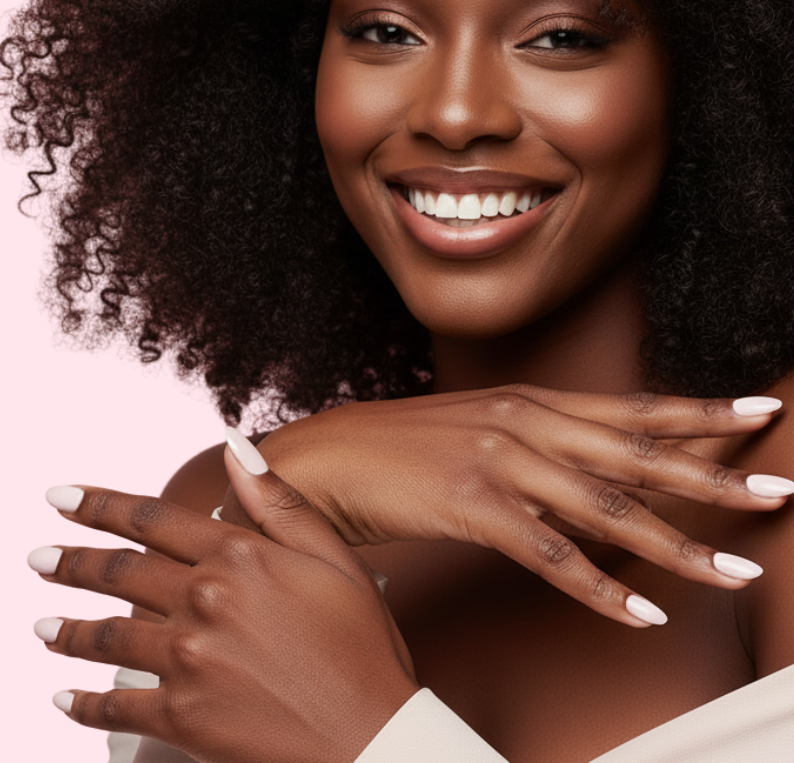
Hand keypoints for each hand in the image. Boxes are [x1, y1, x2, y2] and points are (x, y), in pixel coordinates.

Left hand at [28, 455, 419, 762]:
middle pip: (118, 574)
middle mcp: (204, 602)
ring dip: (67, 631)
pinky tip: (63, 699)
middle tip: (38, 557)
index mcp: (240, 557)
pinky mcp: (179, 718)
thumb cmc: (361, 643)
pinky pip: (113, 708)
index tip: (61, 496)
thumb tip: (235, 447)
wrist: (369, 735)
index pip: (153, 521)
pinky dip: (80, 705)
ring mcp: (187, 661)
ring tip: (40, 627)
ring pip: (106, 638)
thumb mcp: (334, 556)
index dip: (100, 505)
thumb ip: (279, 501)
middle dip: (71, 562)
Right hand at [222, 385, 793, 625]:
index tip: (765, 410)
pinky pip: (552, 556)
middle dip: (717, 475)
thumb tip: (603, 476)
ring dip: (679, 545)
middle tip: (783, 489)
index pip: (638, 406)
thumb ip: (548, 447)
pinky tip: (642, 617)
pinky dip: (602, 590)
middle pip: (641, 454)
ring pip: (609, 509)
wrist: (331, 458)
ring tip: (740, 571)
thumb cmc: (413, 449)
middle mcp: (531, 422)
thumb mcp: (488, 431)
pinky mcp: (473, 505)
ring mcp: (503, 461)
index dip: (703, 410)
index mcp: (538, 401)